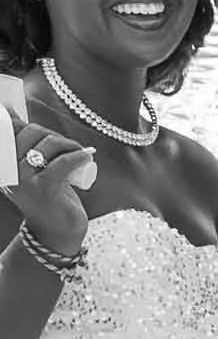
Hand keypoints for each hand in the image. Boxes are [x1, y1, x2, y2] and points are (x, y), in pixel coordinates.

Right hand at [2, 109, 97, 256]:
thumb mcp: (27, 166)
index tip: (31, 124)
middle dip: (51, 134)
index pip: (7, 129)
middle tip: (67, 146)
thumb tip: (8, 107)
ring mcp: (24, 180)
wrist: (56, 231)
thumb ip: (20, 143)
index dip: (18, 121)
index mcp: (0, 163)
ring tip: (79, 152)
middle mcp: (6, 171)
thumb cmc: (45, 195)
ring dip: (68, 143)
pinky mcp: (44, 189)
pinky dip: (78, 155)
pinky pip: (63, 163)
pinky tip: (88, 155)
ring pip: (47, 145)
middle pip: (30, 133)